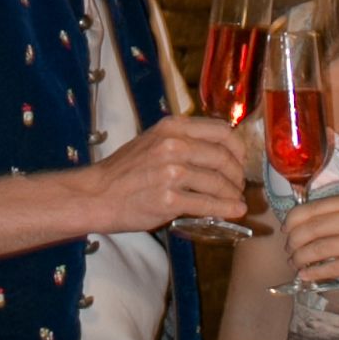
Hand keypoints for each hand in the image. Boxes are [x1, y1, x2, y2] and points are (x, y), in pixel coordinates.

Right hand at [85, 112, 250, 234]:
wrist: (97, 195)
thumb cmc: (125, 170)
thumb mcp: (153, 141)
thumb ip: (183, 140)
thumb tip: (220, 151)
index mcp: (172, 127)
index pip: (222, 131)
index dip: (238, 148)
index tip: (240, 160)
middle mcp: (173, 146)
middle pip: (223, 158)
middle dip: (237, 174)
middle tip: (239, 185)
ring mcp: (171, 173)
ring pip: (218, 183)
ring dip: (233, 194)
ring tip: (236, 200)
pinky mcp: (168, 200)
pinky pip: (207, 205)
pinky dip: (226, 209)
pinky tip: (234, 212)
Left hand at [280, 192, 338, 298]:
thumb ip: (337, 217)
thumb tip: (298, 226)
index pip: (312, 208)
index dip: (292, 221)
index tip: (286, 232)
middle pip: (311, 228)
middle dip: (293, 243)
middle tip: (289, 252)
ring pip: (317, 248)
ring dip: (300, 259)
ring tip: (295, 265)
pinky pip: (329, 267)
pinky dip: (313, 273)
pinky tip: (306, 276)